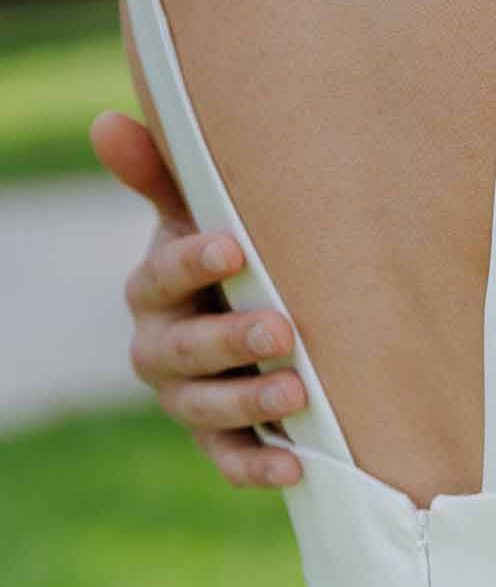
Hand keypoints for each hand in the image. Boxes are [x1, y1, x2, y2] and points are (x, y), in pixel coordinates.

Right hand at [89, 111, 303, 487]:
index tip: (233, 247)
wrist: (254, 307)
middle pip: (184, 351)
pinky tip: (296, 465)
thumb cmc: (228, 248)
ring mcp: (187, 398)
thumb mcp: (199, 209)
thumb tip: (105, 120)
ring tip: (300, 392)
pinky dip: (259, 466)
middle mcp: (160, 348)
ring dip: (250, 403)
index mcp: (154, 288)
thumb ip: (160, 172)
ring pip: (206, 409)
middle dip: (230, 342)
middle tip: (282, 330)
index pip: (162, 276)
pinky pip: (230, 460)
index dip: (192, 264)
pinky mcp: (219, 439)